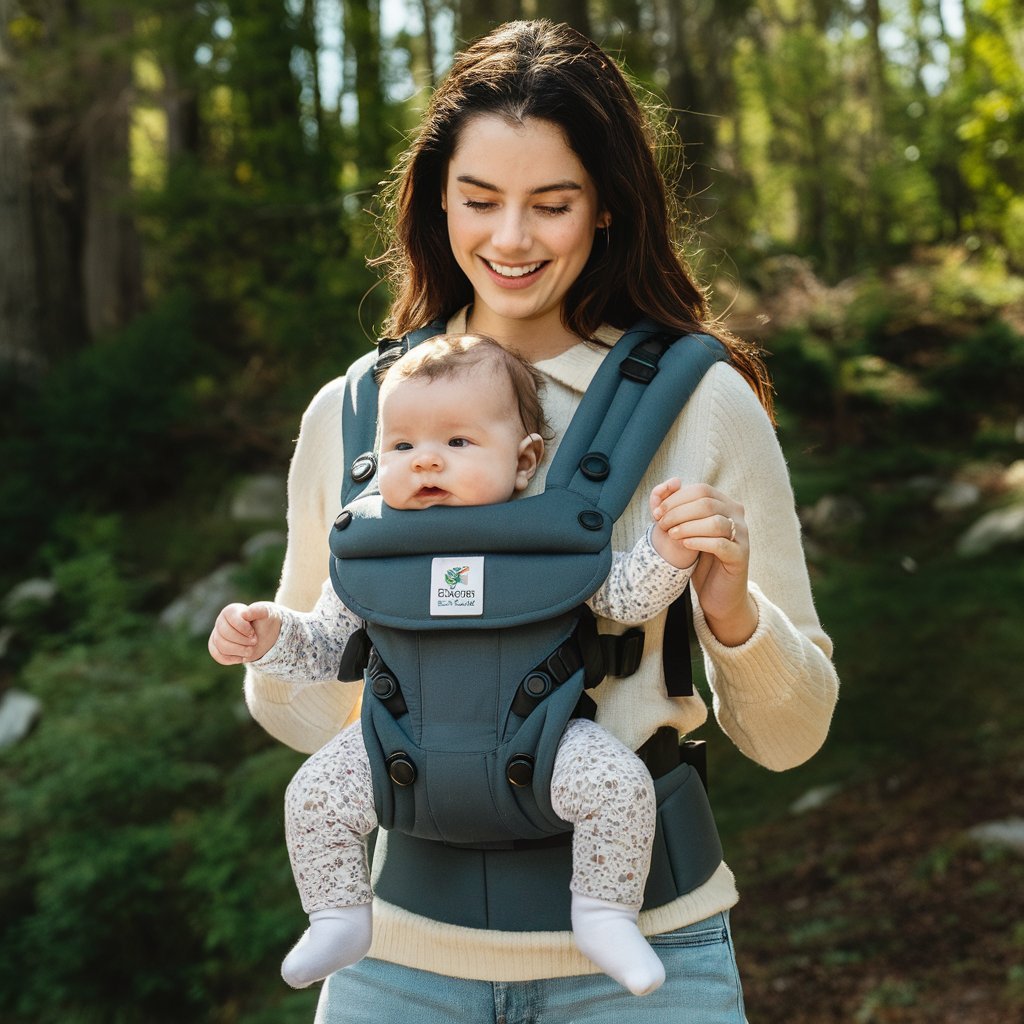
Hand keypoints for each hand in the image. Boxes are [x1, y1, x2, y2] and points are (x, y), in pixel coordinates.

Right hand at [208, 602, 281, 664]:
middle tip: (254, 642)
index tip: (253, 633)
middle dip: (242, 641)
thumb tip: (244, 614)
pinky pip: (218, 655)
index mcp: (230, 611)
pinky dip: (231, 659)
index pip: (231, 620)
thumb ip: (258, 610)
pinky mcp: (217, 647)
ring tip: (250, 651)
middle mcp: (221, 622)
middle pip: (224, 634)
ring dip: (239, 651)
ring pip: (221, 646)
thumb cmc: (265, 620)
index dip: (243, 629)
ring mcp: (217, 635)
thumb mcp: (266, 613)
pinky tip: (243, 657)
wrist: (266, 634)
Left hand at [650, 479, 756, 645]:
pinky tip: (685, 545)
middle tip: (662, 525)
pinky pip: (721, 544)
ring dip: (688, 526)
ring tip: (672, 535)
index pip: (701, 490)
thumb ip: (674, 507)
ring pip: (715, 522)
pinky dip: (700, 542)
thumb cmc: (700, 559)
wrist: (718, 594)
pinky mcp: (740, 556)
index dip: (676, 499)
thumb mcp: (685, 530)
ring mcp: (742, 536)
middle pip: (706, 503)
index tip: (656, 513)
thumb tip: (671, 482)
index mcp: (725, 504)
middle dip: (678, 512)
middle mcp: (737, 516)